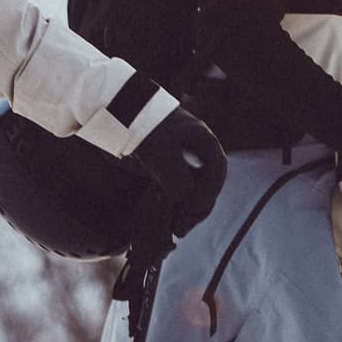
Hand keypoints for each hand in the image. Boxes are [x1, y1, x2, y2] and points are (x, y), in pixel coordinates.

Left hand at [130, 105, 227, 235]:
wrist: (124, 111)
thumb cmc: (146, 128)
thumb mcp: (161, 154)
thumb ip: (177, 179)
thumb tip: (184, 201)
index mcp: (205, 141)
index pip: (216, 174)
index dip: (206, 196)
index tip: (190, 212)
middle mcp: (201, 148)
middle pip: (208, 184)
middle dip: (196, 209)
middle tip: (180, 229)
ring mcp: (189, 156)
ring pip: (196, 187)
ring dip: (187, 209)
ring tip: (173, 228)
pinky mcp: (175, 163)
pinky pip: (183, 186)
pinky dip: (177, 202)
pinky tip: (167, 215)